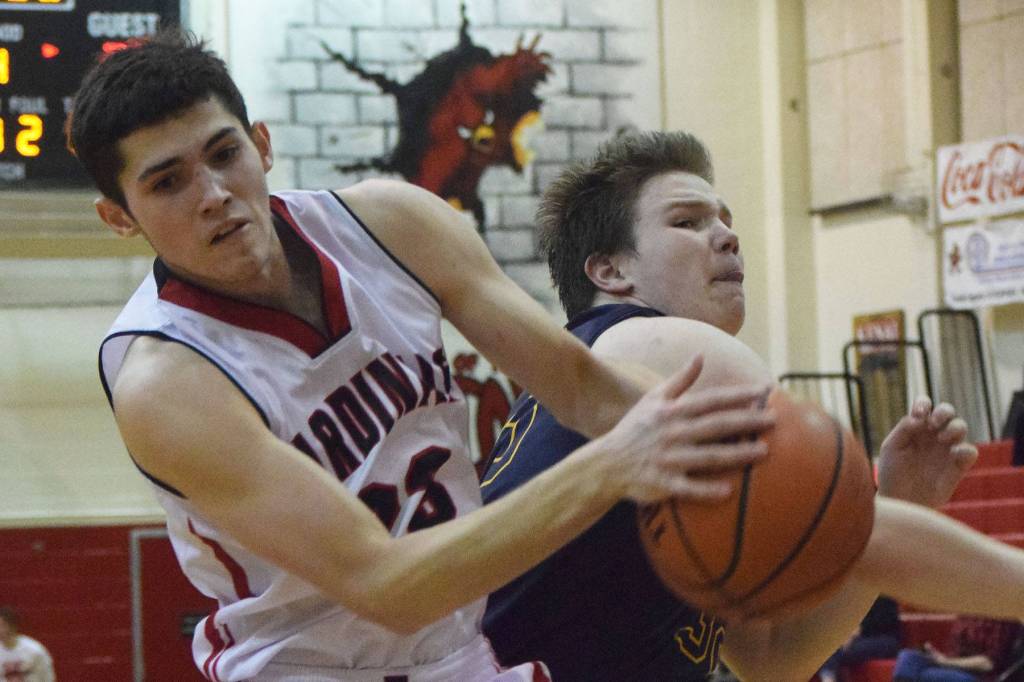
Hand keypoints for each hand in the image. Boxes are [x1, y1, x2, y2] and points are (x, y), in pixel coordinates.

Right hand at [596, 355, 773, 503]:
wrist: (606, 463)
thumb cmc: (634, 429)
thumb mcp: (653, 399)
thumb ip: (680, 380)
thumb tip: (701, 356)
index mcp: (672, 411)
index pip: (711, 400)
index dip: (738, 395)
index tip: (764, 391)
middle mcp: (673, 433)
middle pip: (716, 426)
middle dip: (746, 421)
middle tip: (774, 420)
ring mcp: (669, 459)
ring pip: (708, 456)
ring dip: (736, 454)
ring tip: (763, 452)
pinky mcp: (664, 483)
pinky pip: (688, 488)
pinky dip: (707, 490)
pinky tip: (728, 491)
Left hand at [876, 396, 977, 507]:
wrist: (901, 500)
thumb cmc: (892, 473)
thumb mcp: (892, 448)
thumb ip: (904, 429)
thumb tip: (920, 418)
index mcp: (916, 427)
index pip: (924, 406)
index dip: (924, 403)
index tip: (919, 414)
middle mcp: (933, 434)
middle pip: (946, 411)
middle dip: (943, 411)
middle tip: (934, 423)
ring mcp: (947, 448)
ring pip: (960, 426)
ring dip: (954, 427)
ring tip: (942, 438)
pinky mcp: (959, 465)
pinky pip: (970, 451)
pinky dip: (965, 448)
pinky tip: (954, 453)